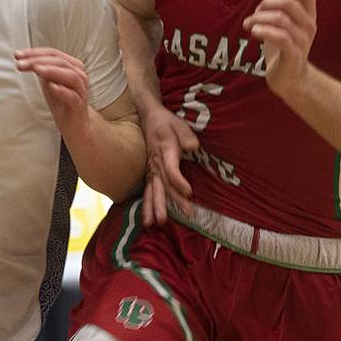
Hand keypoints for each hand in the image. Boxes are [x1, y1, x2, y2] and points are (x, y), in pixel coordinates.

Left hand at [16, 47, 93, 137]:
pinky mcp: (79, 104)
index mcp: (72, 65)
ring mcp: (80, 89)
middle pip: (59, 61)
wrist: (74, 123)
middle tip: (20, 64)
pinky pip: (72, 95)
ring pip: (69, 75)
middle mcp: (79, 74)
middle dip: (38, 61)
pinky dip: (61, 90)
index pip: (53, 53)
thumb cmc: (61, 99)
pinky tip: (51, 86)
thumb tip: (23, 58)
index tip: (17, 55)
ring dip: (51, 71)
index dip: (35, 52)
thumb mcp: (48, 81)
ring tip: (35, 69)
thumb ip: (41, 69)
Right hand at [141, 104, 198, 224]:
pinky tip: (148, 221)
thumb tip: (193, 147)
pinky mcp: (150, 174)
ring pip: (153, 191)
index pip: (171, 170)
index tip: (189, 192)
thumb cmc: (166, 122)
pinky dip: (147, 206)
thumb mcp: (179, 124)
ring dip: (156, 207)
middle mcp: (156, 163)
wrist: (149, 117)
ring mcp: (151, 170)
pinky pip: (147, 191)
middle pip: (163, 185)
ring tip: (159, 222)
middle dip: (173, 201)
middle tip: (184, 214)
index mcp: (164, 151)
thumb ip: (186, 135)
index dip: (179, 182)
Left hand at [244, 0, 316, 100]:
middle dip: (266, 3)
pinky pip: (280, 37)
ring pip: (281, 19)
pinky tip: (253, 32)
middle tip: (253, 14)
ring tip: (248, 25)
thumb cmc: (284, 50)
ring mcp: (302, 41)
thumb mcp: (283, 25)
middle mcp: (309, 26)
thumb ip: (283, 7)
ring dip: (259, 18)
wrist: (290, 81)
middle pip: (289, 2)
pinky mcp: (294, 55)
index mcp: (308, 16)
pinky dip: (264, 31)